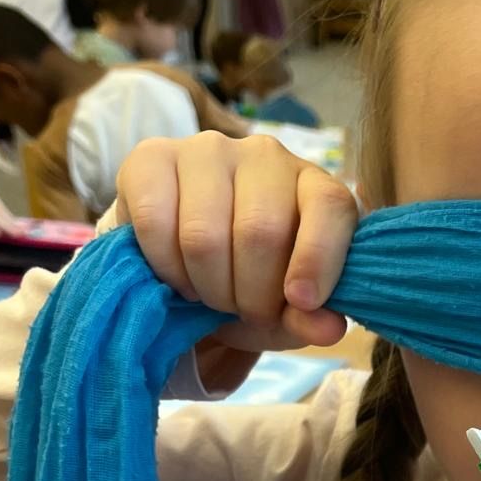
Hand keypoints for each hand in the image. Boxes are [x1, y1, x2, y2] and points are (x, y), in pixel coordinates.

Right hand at [115, 132, 354, 360]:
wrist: (189, 267)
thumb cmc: (252, 284)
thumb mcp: (287, 313)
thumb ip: (309, 321)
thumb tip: (326, 329)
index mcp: (314, 187)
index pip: (328, 207)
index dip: (317, 259)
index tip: (300, 301)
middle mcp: (265, 157)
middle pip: (260, 232)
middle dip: (252, 295)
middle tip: (246, 311)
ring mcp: (207, 151)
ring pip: (204, 235)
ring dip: (208, 288)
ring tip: (212, 297)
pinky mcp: (152, 157)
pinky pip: (155, 222)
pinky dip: (167, 268)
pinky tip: (178, 278)